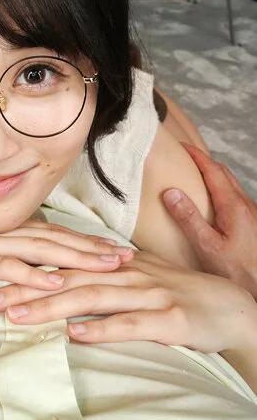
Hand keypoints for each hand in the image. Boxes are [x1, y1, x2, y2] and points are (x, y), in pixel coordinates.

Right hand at [0, 212, 133, 293]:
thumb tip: (19, 268)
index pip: (51, 233)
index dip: (84, 240)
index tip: (114, 248)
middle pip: (56, 238)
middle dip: (93, 248)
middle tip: (129, 256)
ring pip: (40, 249)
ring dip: (77, 258)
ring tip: (108, 267)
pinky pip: (5, 268)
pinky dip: (33, 275)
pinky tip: (57, 283)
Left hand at [0, 250, 256, 354]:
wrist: (231, 307)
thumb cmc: (179, 295)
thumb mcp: (137, 281)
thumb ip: (101, 279)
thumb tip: (61, 282)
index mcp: (115, 266)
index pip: (62, 266)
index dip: (26, 273)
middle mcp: (126, 274)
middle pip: (67, 280)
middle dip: (25, 290)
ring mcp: (148, 294)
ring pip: (91, 298)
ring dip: (52, 307)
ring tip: (19, 317)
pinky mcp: (169, 319)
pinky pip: (131, 324)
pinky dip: (103, 329)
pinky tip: (77, 336)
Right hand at [162, 144, 256, 296]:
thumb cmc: (239, 273)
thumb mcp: (208, 247)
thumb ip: (189, 219)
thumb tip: (171, 192)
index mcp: (234, 206)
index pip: (213, 171)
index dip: (197, 156)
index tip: (182, 146)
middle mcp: (247, 206)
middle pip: (225, 174)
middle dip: (205, 161)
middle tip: (186, 157)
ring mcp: (253, 215)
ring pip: (232, 186)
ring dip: (215, 176)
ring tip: (196, 177)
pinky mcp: (254, 225)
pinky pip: (236, 199)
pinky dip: (222, 191)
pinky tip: (213, 204)